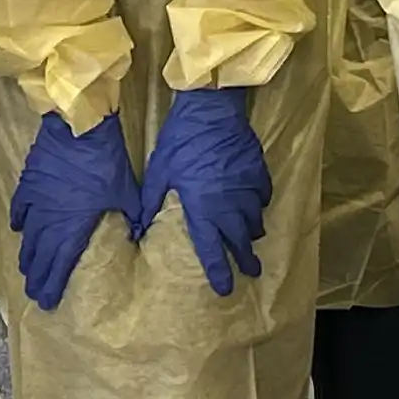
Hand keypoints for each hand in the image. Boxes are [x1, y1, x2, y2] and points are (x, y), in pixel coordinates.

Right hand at [9, 111, 144, 310]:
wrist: (80, 127)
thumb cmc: (106, 161)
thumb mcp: (126, 192)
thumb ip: (131, 216)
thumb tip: (138, 235)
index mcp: (73, 226)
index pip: (60, 264)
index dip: (52, 285)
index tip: (46, 302)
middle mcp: (50, 219)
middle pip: (40, 255)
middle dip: (36, 276)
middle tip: (32, 292)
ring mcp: (36, 201)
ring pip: (28, 236)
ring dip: (27, 255)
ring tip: (25, 270)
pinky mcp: (29, 182)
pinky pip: (20, 207)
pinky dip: (19, 221)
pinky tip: (18, 230)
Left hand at [137, 86, 272, 298]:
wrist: (212, 110)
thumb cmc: (182, 141)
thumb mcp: (159, 171)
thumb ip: (149, 202)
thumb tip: (137, 229)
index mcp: (203, 209)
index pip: (212, 250)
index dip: (219, 272)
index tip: (224, 289)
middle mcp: (229, 205)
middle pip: (241, 241)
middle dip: (245, 260)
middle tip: (251, 272)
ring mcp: (246, 188)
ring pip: (254, 220)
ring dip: (252, 233)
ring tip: (251, 240)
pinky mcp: (257, 171)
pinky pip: (262, 196)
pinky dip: (259, 205)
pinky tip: (255, 205)